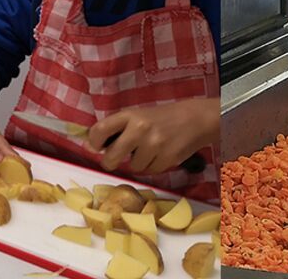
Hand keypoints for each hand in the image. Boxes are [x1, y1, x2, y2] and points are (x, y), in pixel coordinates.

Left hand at [88, 97, 217, 174]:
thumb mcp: (139, 116)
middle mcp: (140, 128)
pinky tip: (162, 153)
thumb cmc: (162, 117)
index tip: (98, 146)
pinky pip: (149, 172)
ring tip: (152, 148)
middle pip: (110, 158)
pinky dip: (153, 165)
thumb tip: (91, 147)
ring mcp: (154, 144)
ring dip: (140, 162)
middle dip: (112, 161)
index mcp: (131, 115)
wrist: (196, 119)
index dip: (94, 142)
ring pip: (132, 167)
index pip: (100, 130)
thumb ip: (118, 129)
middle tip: (120, 156)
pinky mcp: (166, 159)